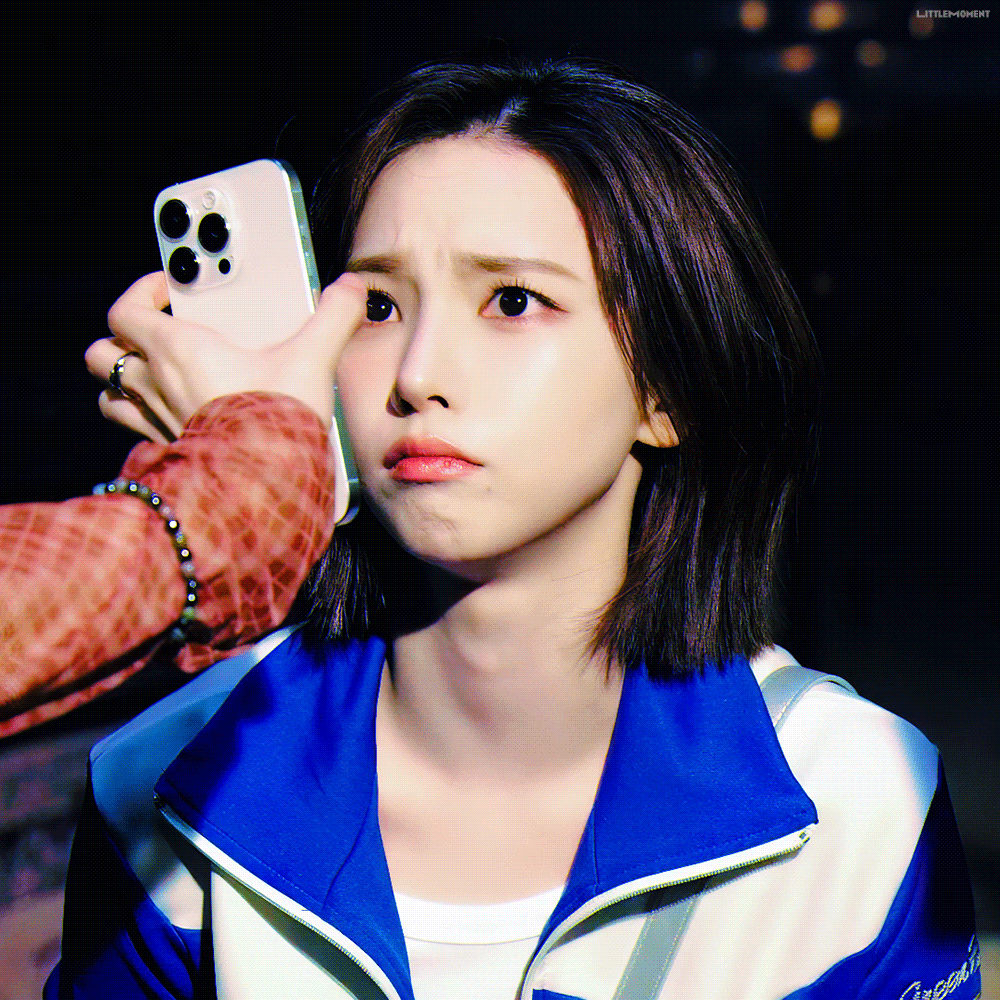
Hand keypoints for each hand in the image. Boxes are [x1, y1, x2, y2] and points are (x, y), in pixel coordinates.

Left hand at [85, 271, 368, 441]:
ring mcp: (156, 423)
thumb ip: (333, 318)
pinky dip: (144, 420)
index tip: (169, 289)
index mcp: (177, 351)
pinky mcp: (170, 453)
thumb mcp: (311, 360)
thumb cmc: (275, 422)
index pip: (126, 309)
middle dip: (122, 338)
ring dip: (124, 381)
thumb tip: (352, 290)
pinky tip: (176, 416)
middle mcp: (156, 386)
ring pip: (110, 394)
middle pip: (104, 353)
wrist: (264, 489)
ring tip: (155, 374)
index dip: (141, 292)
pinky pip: (136, 432)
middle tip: (157, 331)